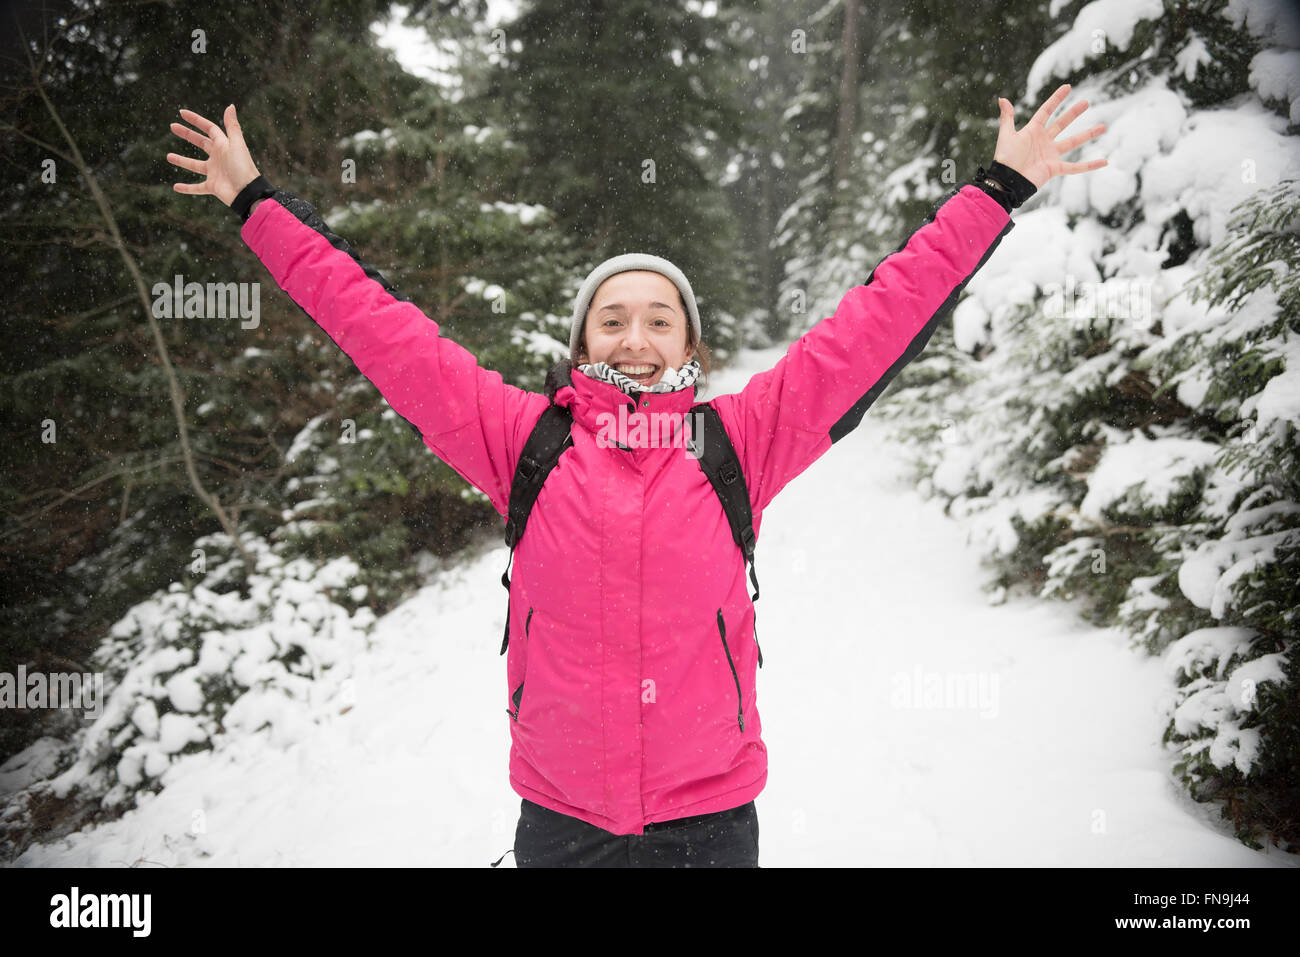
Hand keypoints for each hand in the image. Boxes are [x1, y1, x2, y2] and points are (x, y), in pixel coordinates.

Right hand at [167, 105, 261, 206]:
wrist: (247, 192)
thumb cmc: (243, 167)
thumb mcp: (236, 144)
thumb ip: (232, 126)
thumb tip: (230, 105)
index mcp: (224, 145)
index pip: (209, 129)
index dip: (196, 120)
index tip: (181, 113)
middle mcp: (219, 157)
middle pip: (201, 143)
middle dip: (187, 134)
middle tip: (172, 126)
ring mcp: (215, 172)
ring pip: (195, 165)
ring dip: (182, 161)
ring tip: (168, 156)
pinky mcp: (213, 186)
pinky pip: (197, 187)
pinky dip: (187, 188)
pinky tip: (175, 187)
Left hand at [993, 84, 1107, 188]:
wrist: (1007, 181)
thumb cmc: (1005, 159)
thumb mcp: (1006, 135)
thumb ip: (1007, 117)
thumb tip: (1002, 99)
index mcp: (1032, 131)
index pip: (1046, 111)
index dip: (1056, 99)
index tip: (1067, 87)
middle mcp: (1044, 141)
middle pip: (1062, 123)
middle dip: (1074, 113)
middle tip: (1086, 102)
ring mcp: (1051, 154)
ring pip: (1073, 142)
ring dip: (1088, 134)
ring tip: (1103, 127)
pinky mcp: (1055, 168)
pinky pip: (1076, 167)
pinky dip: (1090, 166)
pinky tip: (1104, 162)